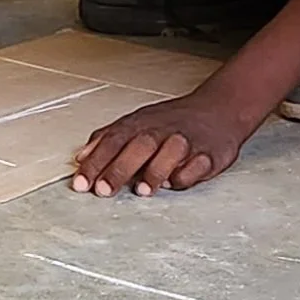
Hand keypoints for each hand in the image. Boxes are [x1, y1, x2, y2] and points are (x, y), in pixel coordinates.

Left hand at [70, 88, 258, 196]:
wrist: (219, 109)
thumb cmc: (172, 121)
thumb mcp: (136, 122)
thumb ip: (108, 139)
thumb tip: (81, 157)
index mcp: (141, 123)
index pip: (114, 140)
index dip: (96, 162)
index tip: (81, 183)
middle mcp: (163, 130)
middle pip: (139, 145)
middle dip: (119, 168)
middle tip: (103, 190)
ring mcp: (187, 141)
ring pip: (171, 152)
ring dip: (155, 171)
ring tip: (141, 190)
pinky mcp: (209, 153)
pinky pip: (198, 166)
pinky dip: (186, 175)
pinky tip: (173, 183)